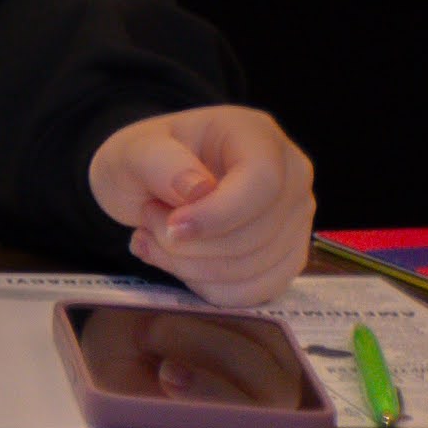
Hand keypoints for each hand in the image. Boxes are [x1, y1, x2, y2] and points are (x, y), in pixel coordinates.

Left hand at [86, 106, 315, 306]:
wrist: (149, 184)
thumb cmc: (145, 160)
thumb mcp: (131, 150)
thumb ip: (158, 163)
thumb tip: (199, 190)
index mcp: (256, 136)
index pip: (262, 182)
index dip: (217, 215)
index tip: (172, 227)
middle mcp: (291, 176)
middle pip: (257, 234)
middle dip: (190, 243)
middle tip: (150, 219)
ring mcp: (296, 219)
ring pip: (254, 269)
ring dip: (190, 266)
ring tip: (159, 236)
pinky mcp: (288, 257)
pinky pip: (255, 292)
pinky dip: (208, 287)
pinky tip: (180, 262)